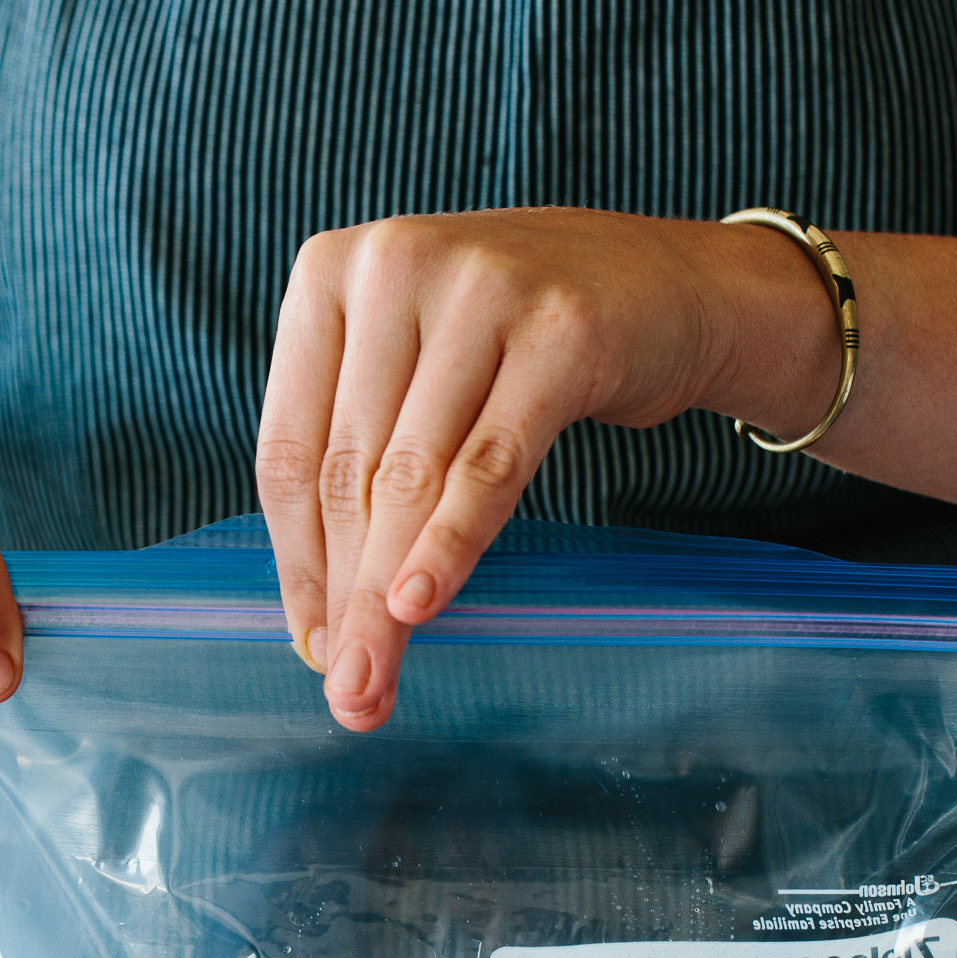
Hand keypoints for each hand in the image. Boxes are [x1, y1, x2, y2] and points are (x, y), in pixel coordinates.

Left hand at [257, 207, 830, 732]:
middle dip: (344, 597)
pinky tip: (422, 604)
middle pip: (348, 472)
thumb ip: (366, 456)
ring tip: (378, 680)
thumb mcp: (422, 372)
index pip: (289, 447)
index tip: (312, 647)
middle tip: (349, 692)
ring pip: (411, 478)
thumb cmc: (523, 342)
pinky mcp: (558, 333)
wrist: (667, 286)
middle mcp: (393, 265)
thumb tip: (325, 615)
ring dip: (386, 597)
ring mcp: (478, 291)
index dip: (297, 562)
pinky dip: (452, 542)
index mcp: (330, 272)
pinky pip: (490, 466)